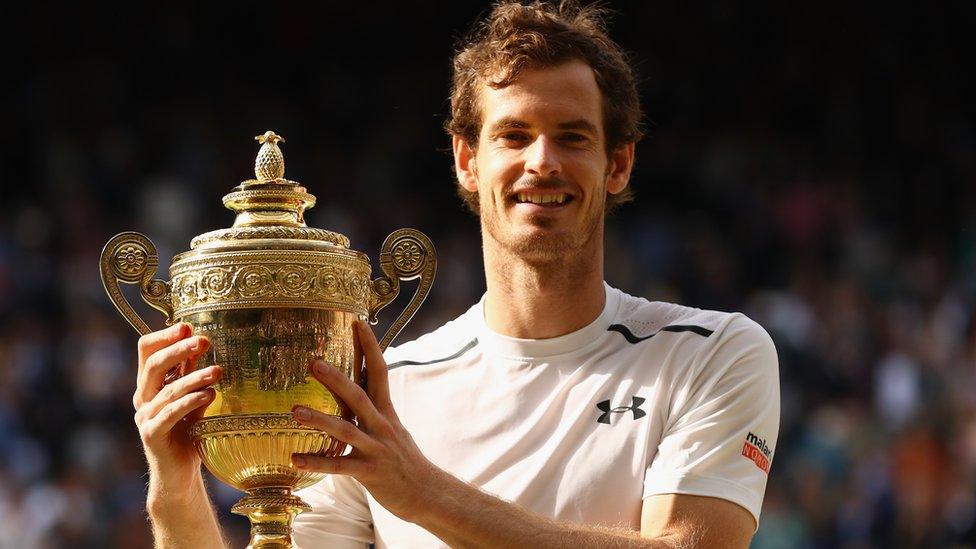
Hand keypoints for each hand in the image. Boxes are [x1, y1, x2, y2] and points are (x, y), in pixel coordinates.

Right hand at [134, 322, 220, 501]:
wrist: (179, 474)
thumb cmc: (188, 432)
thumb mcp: (194, 398)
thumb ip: (193, 374)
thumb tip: (203, 342)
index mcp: (149, 384)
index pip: (147, 351)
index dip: (165, 336)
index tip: (188, 327)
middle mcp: (143, 398)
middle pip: (154, 365)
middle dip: (179, 350)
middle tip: (205, 341)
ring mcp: (144, 417)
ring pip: (167, 390)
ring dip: (194, 377)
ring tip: (218, 371)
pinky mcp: (152, 435)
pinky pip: (170, 414)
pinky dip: (190, 402)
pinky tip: (209, 395)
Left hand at [291, 320, 439, 521]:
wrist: (427, 492)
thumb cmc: (403, 459)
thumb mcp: (392, 428)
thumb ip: (374, 408)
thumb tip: (359, 385)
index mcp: (386, 411)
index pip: (379, 371)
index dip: (369, 347)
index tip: (357, 322)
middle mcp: (382, 425)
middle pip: (359, 395)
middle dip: (336, 378)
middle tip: (313, 361)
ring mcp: (376, 448)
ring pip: (346, 430)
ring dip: (319, 419)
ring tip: (294, 412)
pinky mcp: (370, 472)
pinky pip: (340, 467)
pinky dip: (317, 463)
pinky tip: (295, 459)